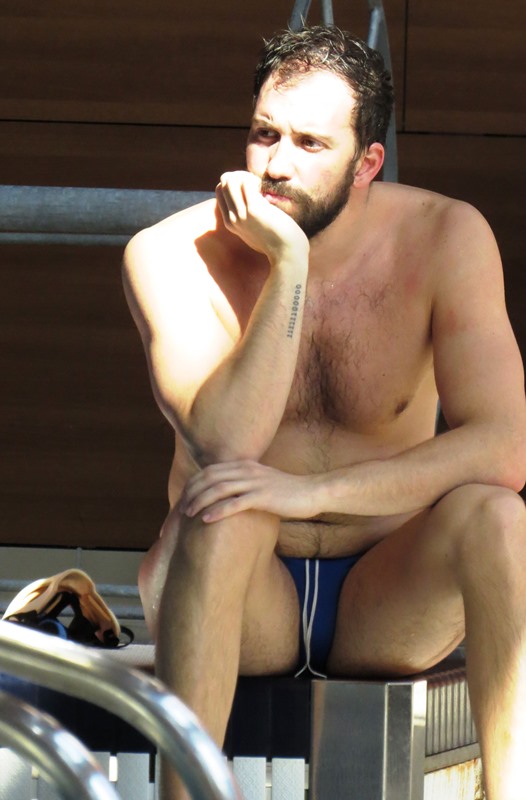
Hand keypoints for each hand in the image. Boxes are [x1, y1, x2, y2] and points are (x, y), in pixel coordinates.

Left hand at [179, 460, 322, 522]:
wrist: (312, 492)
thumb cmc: (287, 491)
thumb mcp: (261, 481)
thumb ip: (243, 483)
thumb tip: (226, 493)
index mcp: (244, 465)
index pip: (210, 471)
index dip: (193, 484)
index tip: (182, 499)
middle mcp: (246, 470)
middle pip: (209, 478)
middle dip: (191, 493)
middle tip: (179, 509)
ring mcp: (255, 482)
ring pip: (219, 489)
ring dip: (200, 501)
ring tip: (188, 514)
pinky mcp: (263, 497)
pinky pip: (235, 503)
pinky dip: (218, 510)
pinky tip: (206, 519)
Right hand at [216, 171, 308, 261]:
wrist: (287, 255)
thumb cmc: (277, 241)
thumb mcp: (256, 229)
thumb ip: (248, 217)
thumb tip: (250, 198)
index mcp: (230, 223)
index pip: (220, 190)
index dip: (235, 182)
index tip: (252, 186)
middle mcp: (232, 218)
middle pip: (224, 182)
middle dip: (240, 176)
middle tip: (258, 184)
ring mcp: (241, 214)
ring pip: (231, 180)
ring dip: (247, 176)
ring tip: (261, 186)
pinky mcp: (253, 210)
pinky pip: (246, 182)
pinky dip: (256, 180)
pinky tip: (265, 190)